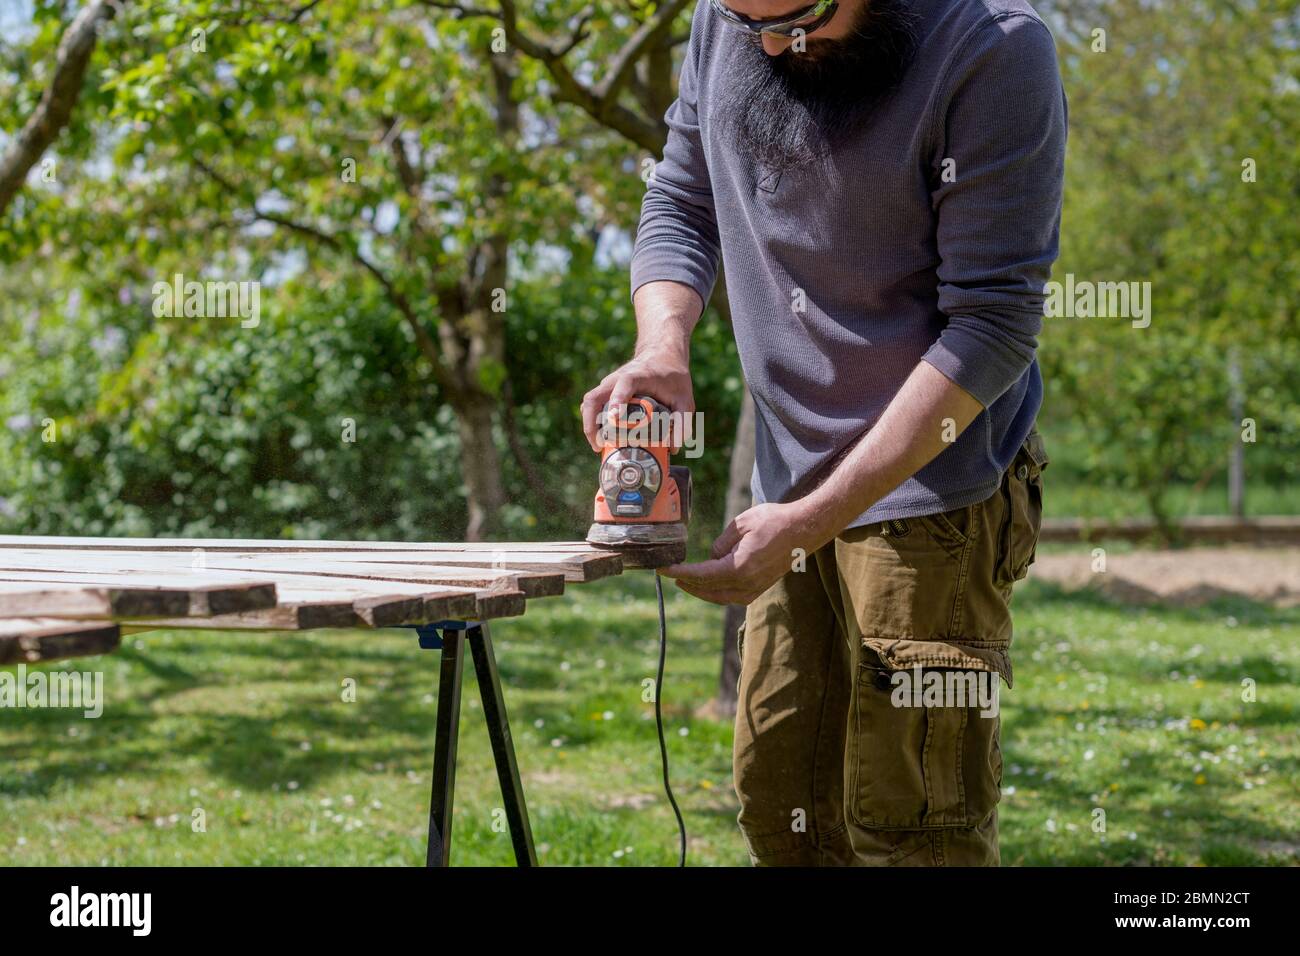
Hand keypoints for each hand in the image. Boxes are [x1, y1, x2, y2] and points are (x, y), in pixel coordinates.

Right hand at [580, 348, 692, 451]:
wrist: (661, 356)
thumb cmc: (672, 376)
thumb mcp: (684, 397)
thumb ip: (682, 420)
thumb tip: (673, 447)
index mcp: (637, 376)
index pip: (623, 385)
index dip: (617, 401)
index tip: (614, 419)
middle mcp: (616, 379)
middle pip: (594, 398)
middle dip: (591, 422)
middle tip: (599, 445)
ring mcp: (608, 385)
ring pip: (589, 403)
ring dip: (589, 425)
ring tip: (598, 446)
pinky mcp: (605, 392)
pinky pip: (592, 407)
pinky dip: (592, 422)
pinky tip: (601, 439)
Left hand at [659, 502, 814, 605]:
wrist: (804, 529)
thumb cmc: (774, 521)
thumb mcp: (741, 524)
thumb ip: (722, 543)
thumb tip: (712, 557)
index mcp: (739, 568)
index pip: (701, 574)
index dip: (678, 572)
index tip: (662, 569)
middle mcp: (746, 584)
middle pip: (707, 589)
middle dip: (687, 582)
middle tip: (670, 574)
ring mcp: (755, 589)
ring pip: (720, 596)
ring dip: (701, 589)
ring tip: (686, 580)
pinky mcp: (761, 588)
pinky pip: (732, 596)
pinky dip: (717, 592)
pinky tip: (709, 584)